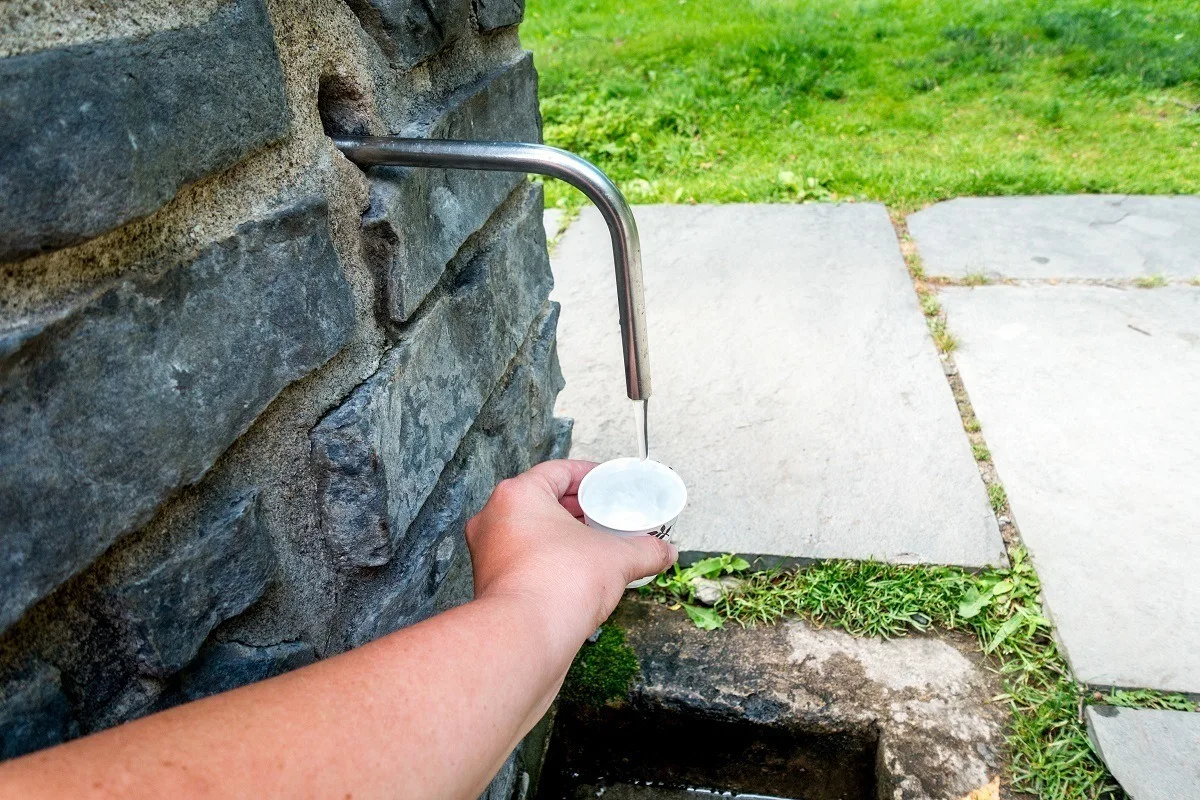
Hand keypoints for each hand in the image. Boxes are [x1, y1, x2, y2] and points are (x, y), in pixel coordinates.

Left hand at [465, 459, 677, 639]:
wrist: (526, 638)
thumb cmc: (558, 584)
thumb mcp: (617, 558)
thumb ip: (645, 550)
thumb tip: (665, 552)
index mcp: (518, 496)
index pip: (556, 471)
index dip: (587, 475)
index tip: (607, 483)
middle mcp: (494, 519)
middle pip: (542, 501)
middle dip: (577, 509)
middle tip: (606, 514)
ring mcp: (488, 553)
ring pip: (530, 533)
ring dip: (562, 536)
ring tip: (595, 544)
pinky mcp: (491, 584)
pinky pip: (524, 560)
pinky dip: (549, 560)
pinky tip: (577, 573)